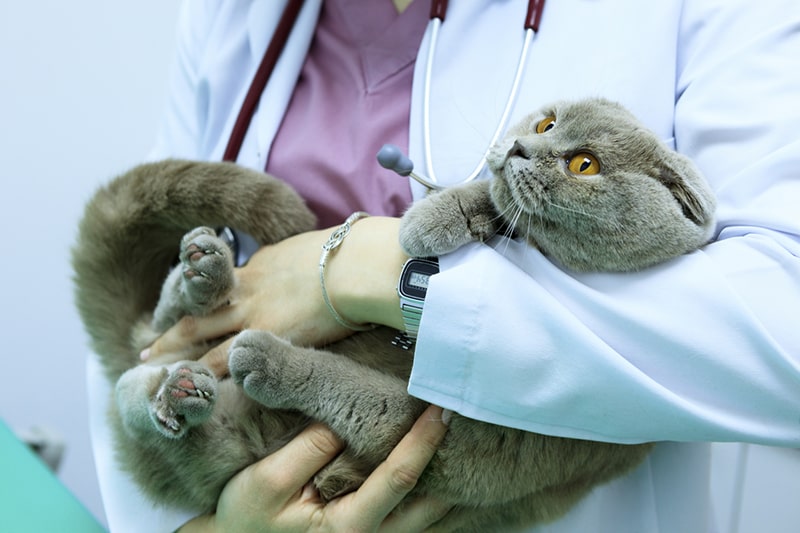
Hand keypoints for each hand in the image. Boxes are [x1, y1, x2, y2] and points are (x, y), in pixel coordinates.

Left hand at [143, 217, 408, 369]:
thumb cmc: (347, 252)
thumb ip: (297, 261)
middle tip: (147, 349)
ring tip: (157, 372)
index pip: (223, 290)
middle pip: (198, 314)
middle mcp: (246, 292)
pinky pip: (232, 362)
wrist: (354, 265)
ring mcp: (253, 316)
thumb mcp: (312, 246)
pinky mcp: (269, 338)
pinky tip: (198, 390)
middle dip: (172, 333)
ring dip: (178, 356)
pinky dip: (211, 376)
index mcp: (258, 267)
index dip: (202, 305)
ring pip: (203, 340)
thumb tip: (305, 261)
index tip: (186, 315)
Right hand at [179, 404, 450, 531]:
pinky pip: (416, 521)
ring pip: (430, 516)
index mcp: (349, 527)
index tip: (442, 408)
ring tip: (460, 439)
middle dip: (449, 460)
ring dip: (447, 478)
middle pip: (431, 502)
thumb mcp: (267, 481)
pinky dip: (430, 493)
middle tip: (464, 418)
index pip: (399, 477)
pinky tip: (438, 467)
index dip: (423, 440)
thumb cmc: (247, 519)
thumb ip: (309, 449)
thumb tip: (345, 421)